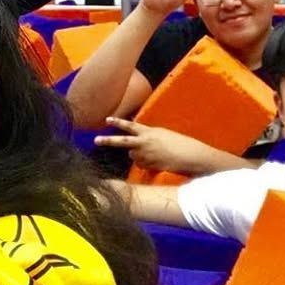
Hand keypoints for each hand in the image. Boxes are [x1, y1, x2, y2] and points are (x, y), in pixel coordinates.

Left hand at [94, 117, 214, 174]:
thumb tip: (138, 141)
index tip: (107, 119)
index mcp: (149, 131)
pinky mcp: (148, 165)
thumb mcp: (162, 134)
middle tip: (96, 140)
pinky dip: (145, 163)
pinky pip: (141, 164)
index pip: (130, 126)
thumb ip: (149, 136)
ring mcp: (145, 155)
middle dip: (108, 141)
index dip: (118, 122)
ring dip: (138, 155)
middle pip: (122, 142)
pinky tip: (157, 161)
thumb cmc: (179, 143)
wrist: (189, 155)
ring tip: (154, 154)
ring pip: (133, 155)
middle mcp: (145, 142)